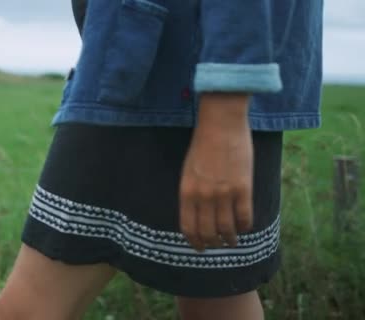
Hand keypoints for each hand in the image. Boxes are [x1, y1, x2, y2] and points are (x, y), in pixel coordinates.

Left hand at [179, 93, 253, 250]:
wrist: (221, 125)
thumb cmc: (203, 145)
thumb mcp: (188, 171)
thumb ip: (192, 192)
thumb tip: (199, 214)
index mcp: (186, 192)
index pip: (188, 227)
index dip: (194, 241)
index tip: (200, 247)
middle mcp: (203, 196)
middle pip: (207, 232)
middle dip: (212, 243)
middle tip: (217, 245)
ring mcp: (224, 193)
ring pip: (227, 228)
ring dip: (230, 239)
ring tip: (232, 241)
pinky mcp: (243, 188)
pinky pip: (244, 217)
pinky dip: (245, 226)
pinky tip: (244, 227)